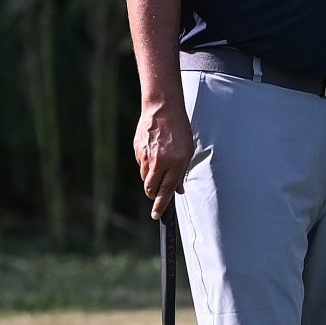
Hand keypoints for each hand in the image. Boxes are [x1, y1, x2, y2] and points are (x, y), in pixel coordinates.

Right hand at [134, 98, 193, 218]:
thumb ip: (181, 172)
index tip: (156, 215)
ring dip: (151, 177)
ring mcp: (146, 156)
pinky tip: (153, 151)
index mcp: (175, 163)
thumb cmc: (179, 130)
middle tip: (157, 193)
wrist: (163, 109)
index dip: (161, 205)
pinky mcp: (137, 150)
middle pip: (151, 188)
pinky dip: (147, 163)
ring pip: (145, 177)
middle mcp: (160, 162)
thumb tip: (178, 191)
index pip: (166, 190)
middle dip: (153, 194)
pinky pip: (141, 164)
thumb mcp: (188, 151)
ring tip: (160, 162)